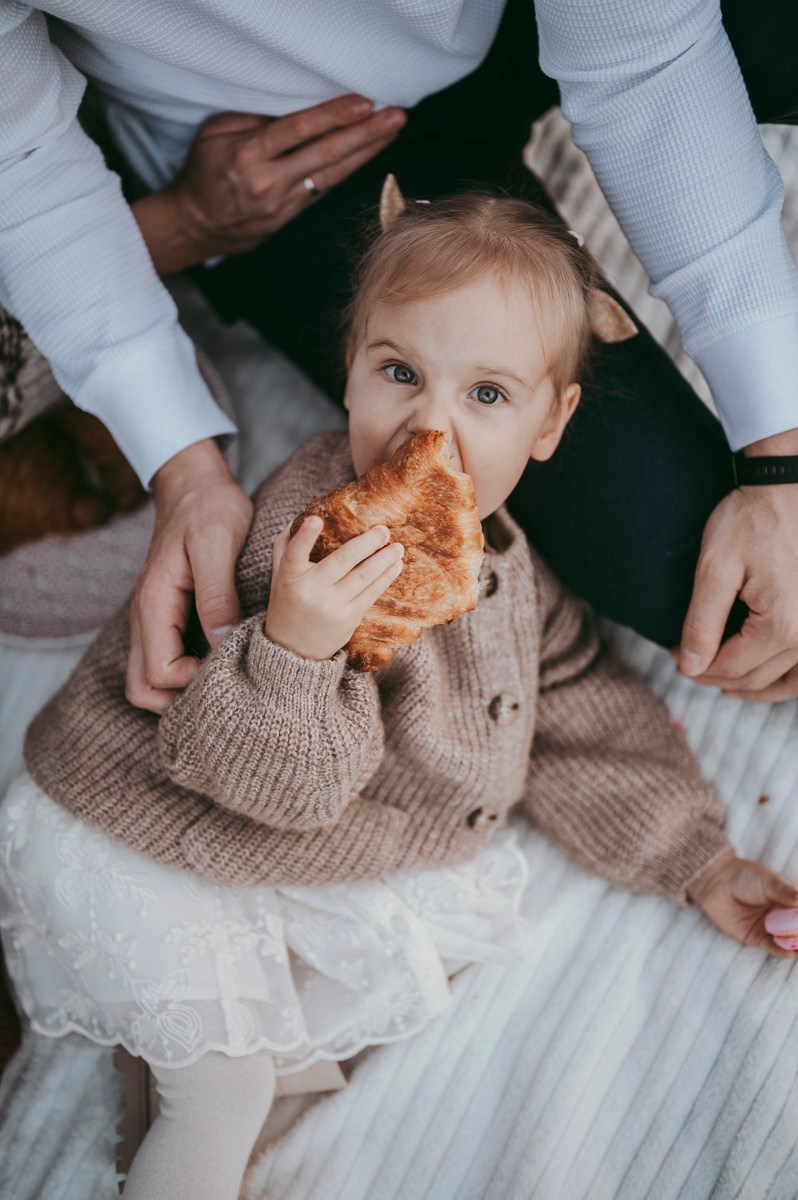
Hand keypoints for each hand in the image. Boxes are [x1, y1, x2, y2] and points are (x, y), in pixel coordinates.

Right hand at [126, 439, 252, 713]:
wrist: (195, 484)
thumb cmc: (208, 508)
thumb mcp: (217, 543)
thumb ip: (217, 594)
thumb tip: (222, 642)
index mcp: (154, 603)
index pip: (158, 673)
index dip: (193, 682)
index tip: (230, 664)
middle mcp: (147, 618)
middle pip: (144, 688)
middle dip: (179, 699)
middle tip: (225, 684)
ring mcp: (155, 619)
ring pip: (151, 678)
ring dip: (182, 688)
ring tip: (227, 675)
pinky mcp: (168, 616)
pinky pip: (167, 658)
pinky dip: (188, 671)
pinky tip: (224, 658)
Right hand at [136, 94, 405, 271]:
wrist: (196, 224)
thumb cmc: (204, 171)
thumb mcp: (214, 133)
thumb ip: (252, 118)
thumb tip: (295, 107)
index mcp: (247, 155)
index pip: (299, 130)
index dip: (334, 116)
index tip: (365, 103)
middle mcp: (268, 182)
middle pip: (325, 155)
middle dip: (365, 135)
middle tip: (396, 116)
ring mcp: (281, 204)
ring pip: (332, 176)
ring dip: (366, 153)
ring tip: (392, 133)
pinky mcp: (289, 219)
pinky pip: (324, 191)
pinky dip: (347, 172)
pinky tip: (368, 155)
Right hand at [265, 516, 403, 660]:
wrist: (294, 649)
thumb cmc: (289, 602)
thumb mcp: (279, 576)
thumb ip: (285, 548)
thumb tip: (300, 520)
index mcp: (290, 577)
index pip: (295, 553)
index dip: (305, 536)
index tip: (317, 519)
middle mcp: (311, 591)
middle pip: (342, 561)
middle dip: (367, 543)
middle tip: (384, 530)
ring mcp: (332, 606)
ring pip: (363, 577)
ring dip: (384, 559)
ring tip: (398, 547)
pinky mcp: (349, 618)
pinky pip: (371, 594)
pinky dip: (386, 578)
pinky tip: (395, 566)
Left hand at [675, 428, 797, 701]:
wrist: (789, 486)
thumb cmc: (752, 520)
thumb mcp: (716, 568)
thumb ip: (701, 623)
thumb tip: (688, 667)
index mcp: (781, 627)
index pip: (728, 667)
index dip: (694, 666)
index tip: (670, 652)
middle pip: (754, 676)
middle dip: (714, 675)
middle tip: (685, 660)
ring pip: (785, 681)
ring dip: (752, 687)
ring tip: (721, 684)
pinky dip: (784, 678)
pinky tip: (763, 676)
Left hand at [687, 850, 797, 956]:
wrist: (716, 882)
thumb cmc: (744, 876)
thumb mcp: (768, 881)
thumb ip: (785, 892)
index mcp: (791, 900)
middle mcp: (784, 916)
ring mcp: (772, 928)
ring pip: (790, 941)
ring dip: (796, 944)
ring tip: (797, 944)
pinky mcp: (758, 938)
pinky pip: (774, 948)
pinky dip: (783, 951)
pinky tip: (788, 951)